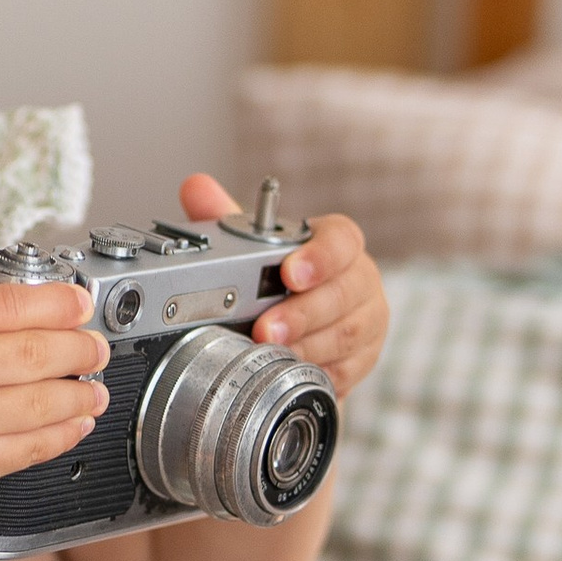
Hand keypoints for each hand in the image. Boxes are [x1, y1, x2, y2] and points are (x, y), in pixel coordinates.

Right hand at [0, 276, 108, 516]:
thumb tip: (20, 284)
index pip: (7, 304)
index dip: (56, 302)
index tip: (81, 303)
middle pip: (34, 353)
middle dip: (80, 348)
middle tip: (96, 346)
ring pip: (42, 402)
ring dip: (81, 393)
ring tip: (94, 386)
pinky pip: (32, 445)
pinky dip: (64, 432)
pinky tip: (78, 421)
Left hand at [179, 173, 388, 396]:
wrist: (303, 326)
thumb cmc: (279, 282)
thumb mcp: (252, 249)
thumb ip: (225, 218)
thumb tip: (195, 188)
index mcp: (338, 246)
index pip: (343, 240)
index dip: (320, 256)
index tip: (290, 272)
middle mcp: (360, 280)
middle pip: (347, 292)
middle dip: (304, 312)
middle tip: (266, 327)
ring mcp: (367, 320)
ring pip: (350, 333)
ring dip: (308, 345)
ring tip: (272, 352)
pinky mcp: (363, 359)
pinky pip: (349, 369)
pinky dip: (320, 371)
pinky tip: (292, 372)